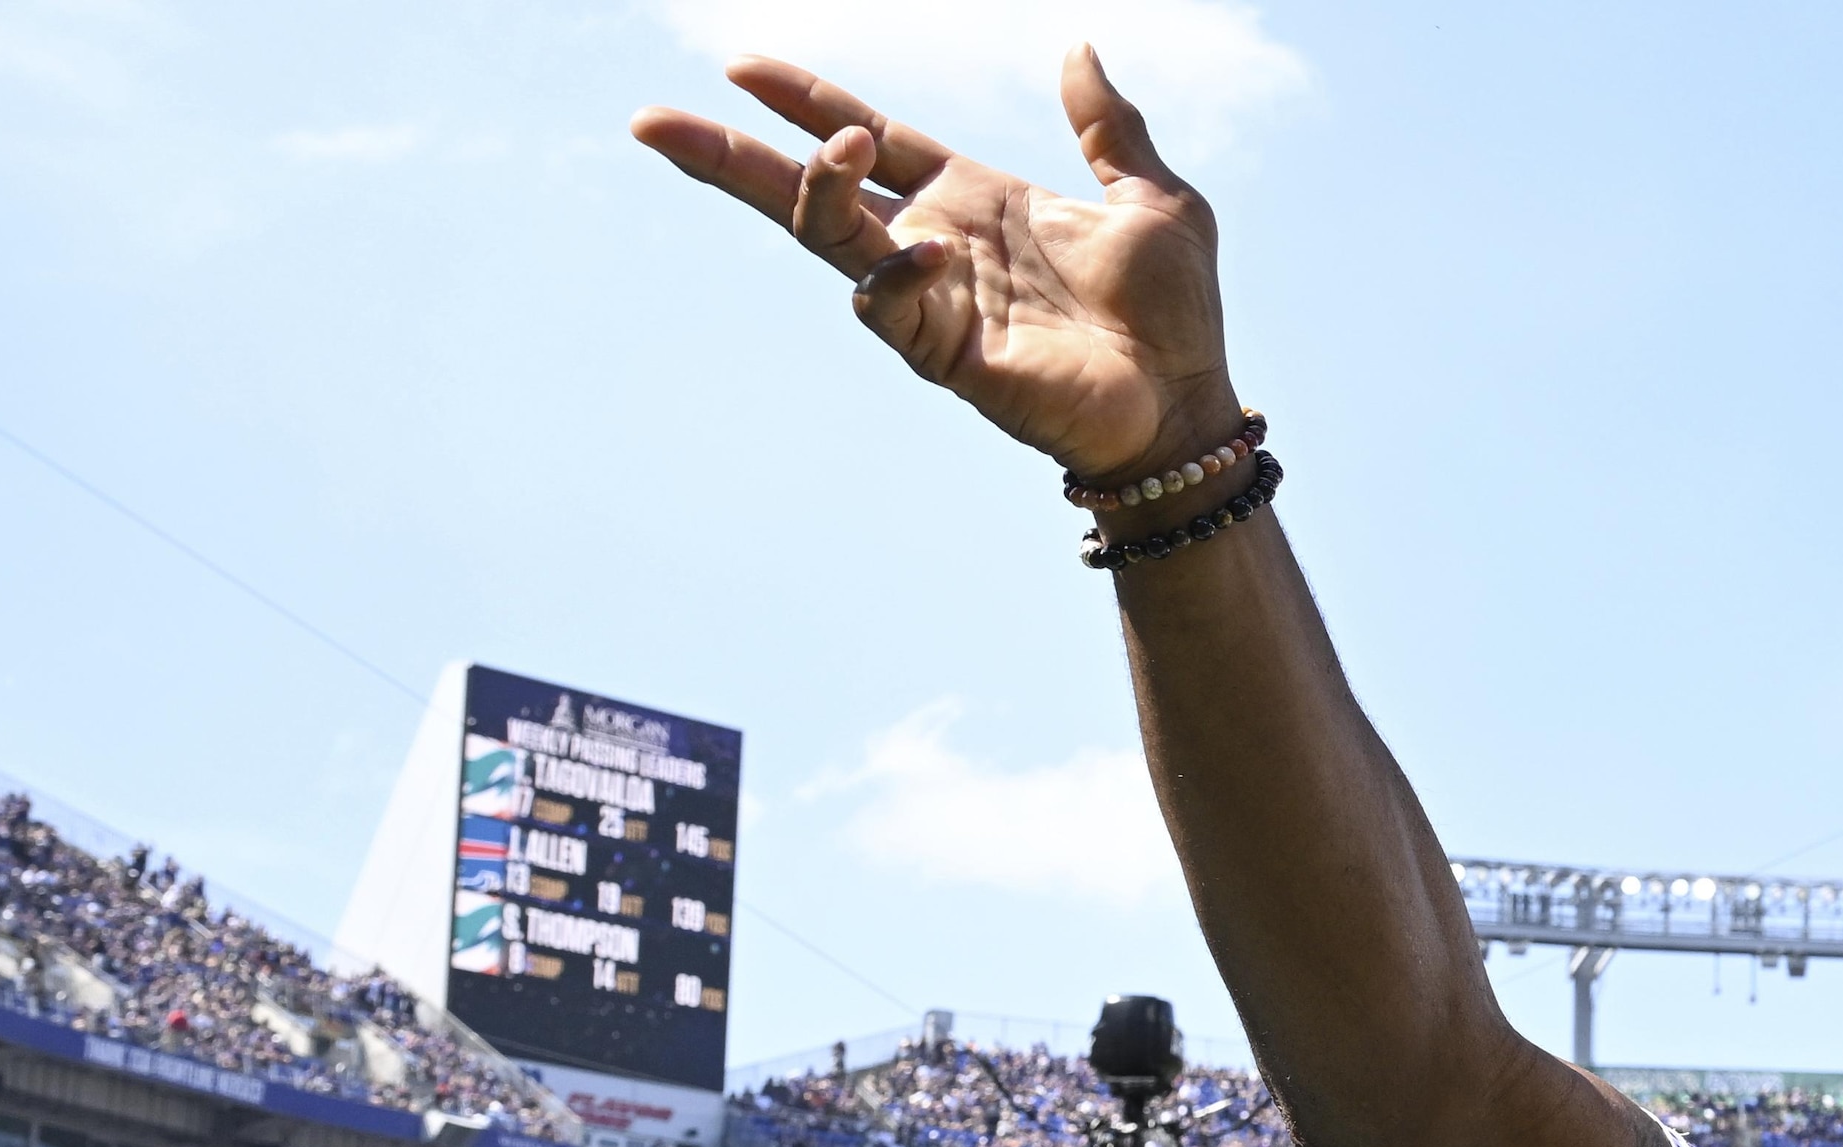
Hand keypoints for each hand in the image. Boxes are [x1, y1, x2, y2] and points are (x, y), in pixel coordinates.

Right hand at [631, 49, 1233, 479]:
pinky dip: (896, 275)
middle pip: (811, 189)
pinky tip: (928, 250)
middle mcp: (936, 244)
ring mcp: (933, 301)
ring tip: (828, 155)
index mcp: (972, 199)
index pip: (869, 138)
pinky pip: (887, 309)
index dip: (808, 103)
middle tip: (651, 121)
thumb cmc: (1176, 314)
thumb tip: (1079, 47)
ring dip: (812, 192)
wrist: (1192, 404)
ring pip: (830, 242)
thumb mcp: (1152, 197)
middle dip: (730, 156)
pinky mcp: (944, 356)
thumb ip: (1106, 127)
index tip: (741, 66)